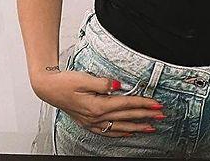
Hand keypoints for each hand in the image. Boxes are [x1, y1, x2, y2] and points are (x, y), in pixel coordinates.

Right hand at [32, 70, 164, 136]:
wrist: (48, 89)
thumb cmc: (64, 82)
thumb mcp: (84, 78)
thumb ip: (102, 82)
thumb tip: (118, 85)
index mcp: (97, 106)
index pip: (126, 104)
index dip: (143, 103)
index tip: (157, 104)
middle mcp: (96, 117)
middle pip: (127, 115)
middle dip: (146, 115)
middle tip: (161, 115)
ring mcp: (91, 122)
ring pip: (119, 126)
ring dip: (137, 126)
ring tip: (151, 127)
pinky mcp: (88, 122)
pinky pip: (107, 131)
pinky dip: (120, 132)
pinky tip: (128, 132)